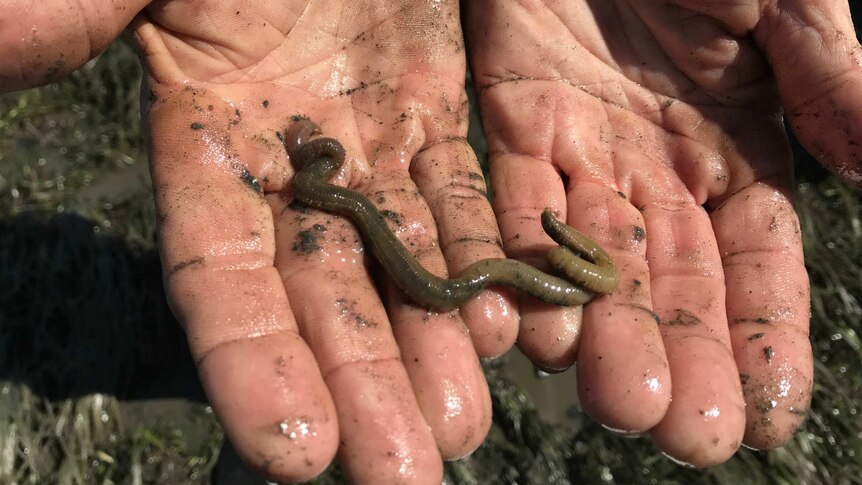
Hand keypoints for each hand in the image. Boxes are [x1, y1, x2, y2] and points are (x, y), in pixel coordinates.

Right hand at [3, 1, 498, 481]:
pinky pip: (465, 196)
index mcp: (205, 132)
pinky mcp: (429, 110)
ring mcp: (363, 138)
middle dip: (361, 382)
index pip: (220, 273)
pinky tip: (518, 322)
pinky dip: (489, 257)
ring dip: (436, 343)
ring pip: (403, 258)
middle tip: (406, 474)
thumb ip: (66, 13)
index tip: (289, 456)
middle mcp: (286, 158)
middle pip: (325, 291)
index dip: (252, 363)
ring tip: (466, 424)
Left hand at [465, 0, 861, 465]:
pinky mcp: (509, 119)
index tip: (765, 414)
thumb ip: (834, 78)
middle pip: (673, 283)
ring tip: (613, 398)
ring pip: (591, 260)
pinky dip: (518, 263)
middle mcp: (660, 165)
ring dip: (600, 333)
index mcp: (741, 143)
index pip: (758, 264)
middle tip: (681, 434)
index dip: (764, 337)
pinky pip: (510, 203)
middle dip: (681, 356)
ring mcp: (581, 148)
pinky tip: (528, 328)